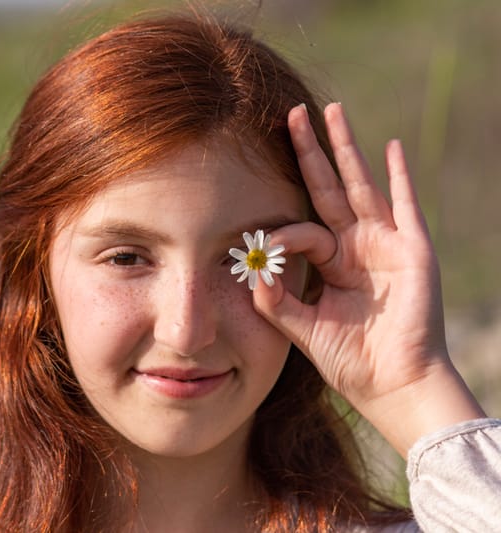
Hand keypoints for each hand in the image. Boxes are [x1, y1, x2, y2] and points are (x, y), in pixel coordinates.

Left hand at [253, 102, 483, 454]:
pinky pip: (405, 206)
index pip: (302, 229)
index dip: (281, 235)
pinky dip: (398, 177)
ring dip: (345, 150)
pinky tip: (389, 147)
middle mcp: (357, 246)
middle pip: (328, 189)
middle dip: (310, 152)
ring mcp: (386, 244)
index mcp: (332, 263)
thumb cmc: (349, 359)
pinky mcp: (412, 250)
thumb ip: (274, 300)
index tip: (262, 251)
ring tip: (331, 113)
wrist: (391, 384)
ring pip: (360, 186)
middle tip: (291, 115)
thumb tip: (250, 268)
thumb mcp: (301, 326)